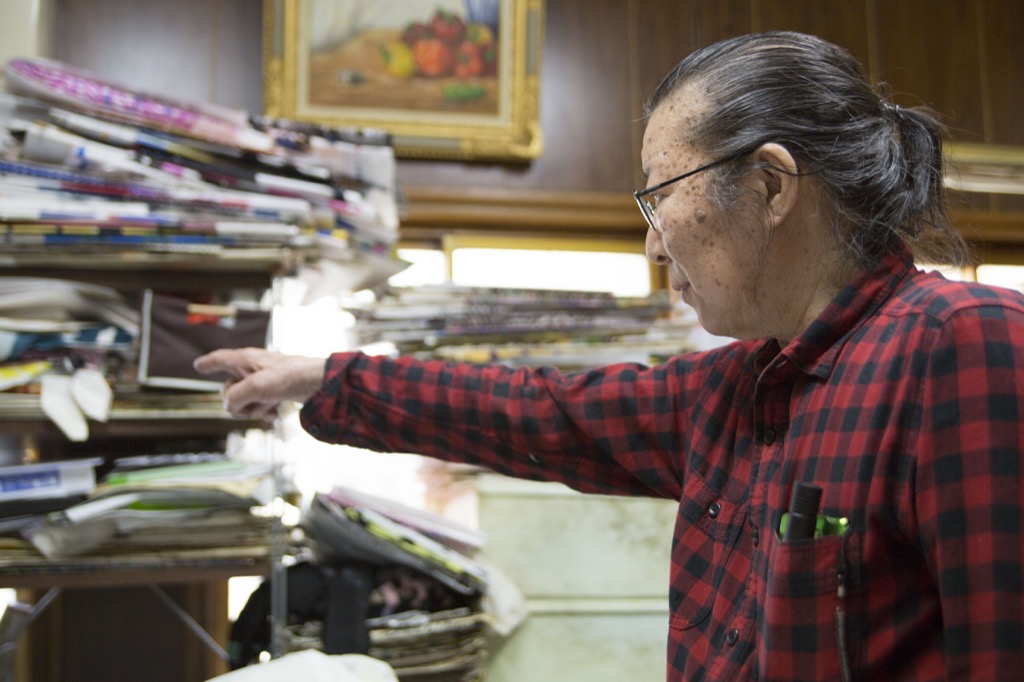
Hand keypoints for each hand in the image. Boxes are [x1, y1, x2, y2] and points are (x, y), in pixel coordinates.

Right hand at [193, 347, 325, 420]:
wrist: (320, 384)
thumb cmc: (290, 377)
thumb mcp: (255, 388)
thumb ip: (234, 397)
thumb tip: (228, 406)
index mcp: (245, 360)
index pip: (220, 359)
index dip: (208, 363)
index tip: (198, 365)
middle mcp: (252, 368)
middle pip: (228, 390)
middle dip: (237, 402)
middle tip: (253, 403)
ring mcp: (264, 381)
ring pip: (244, 401)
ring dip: (254, 409)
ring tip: (270, 406)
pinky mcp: (276, 391)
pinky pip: (259, 406)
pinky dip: (264, 412)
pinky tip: (275, 413)